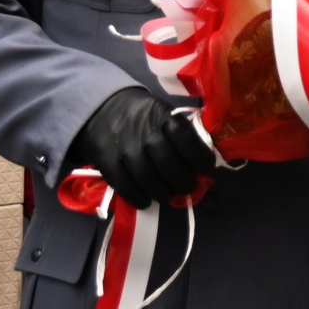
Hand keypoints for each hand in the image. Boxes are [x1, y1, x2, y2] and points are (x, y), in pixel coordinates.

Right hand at [71, 88, 216, 207]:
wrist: (102, 108)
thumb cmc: (143, 116)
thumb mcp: (163, 113)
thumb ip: (180, 135)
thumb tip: (200, 164)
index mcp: (163, 117)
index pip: (185, 138)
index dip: (199, 156)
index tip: (206, 168)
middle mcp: (145, 133)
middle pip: (168, 162)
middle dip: (182, 181)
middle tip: (187, 188)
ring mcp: (125, 148)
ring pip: (147, 178)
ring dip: (162, 193)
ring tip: (167, 195)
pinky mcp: (107, 161)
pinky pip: (124, 185)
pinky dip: (137, 197)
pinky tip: (146, 201)